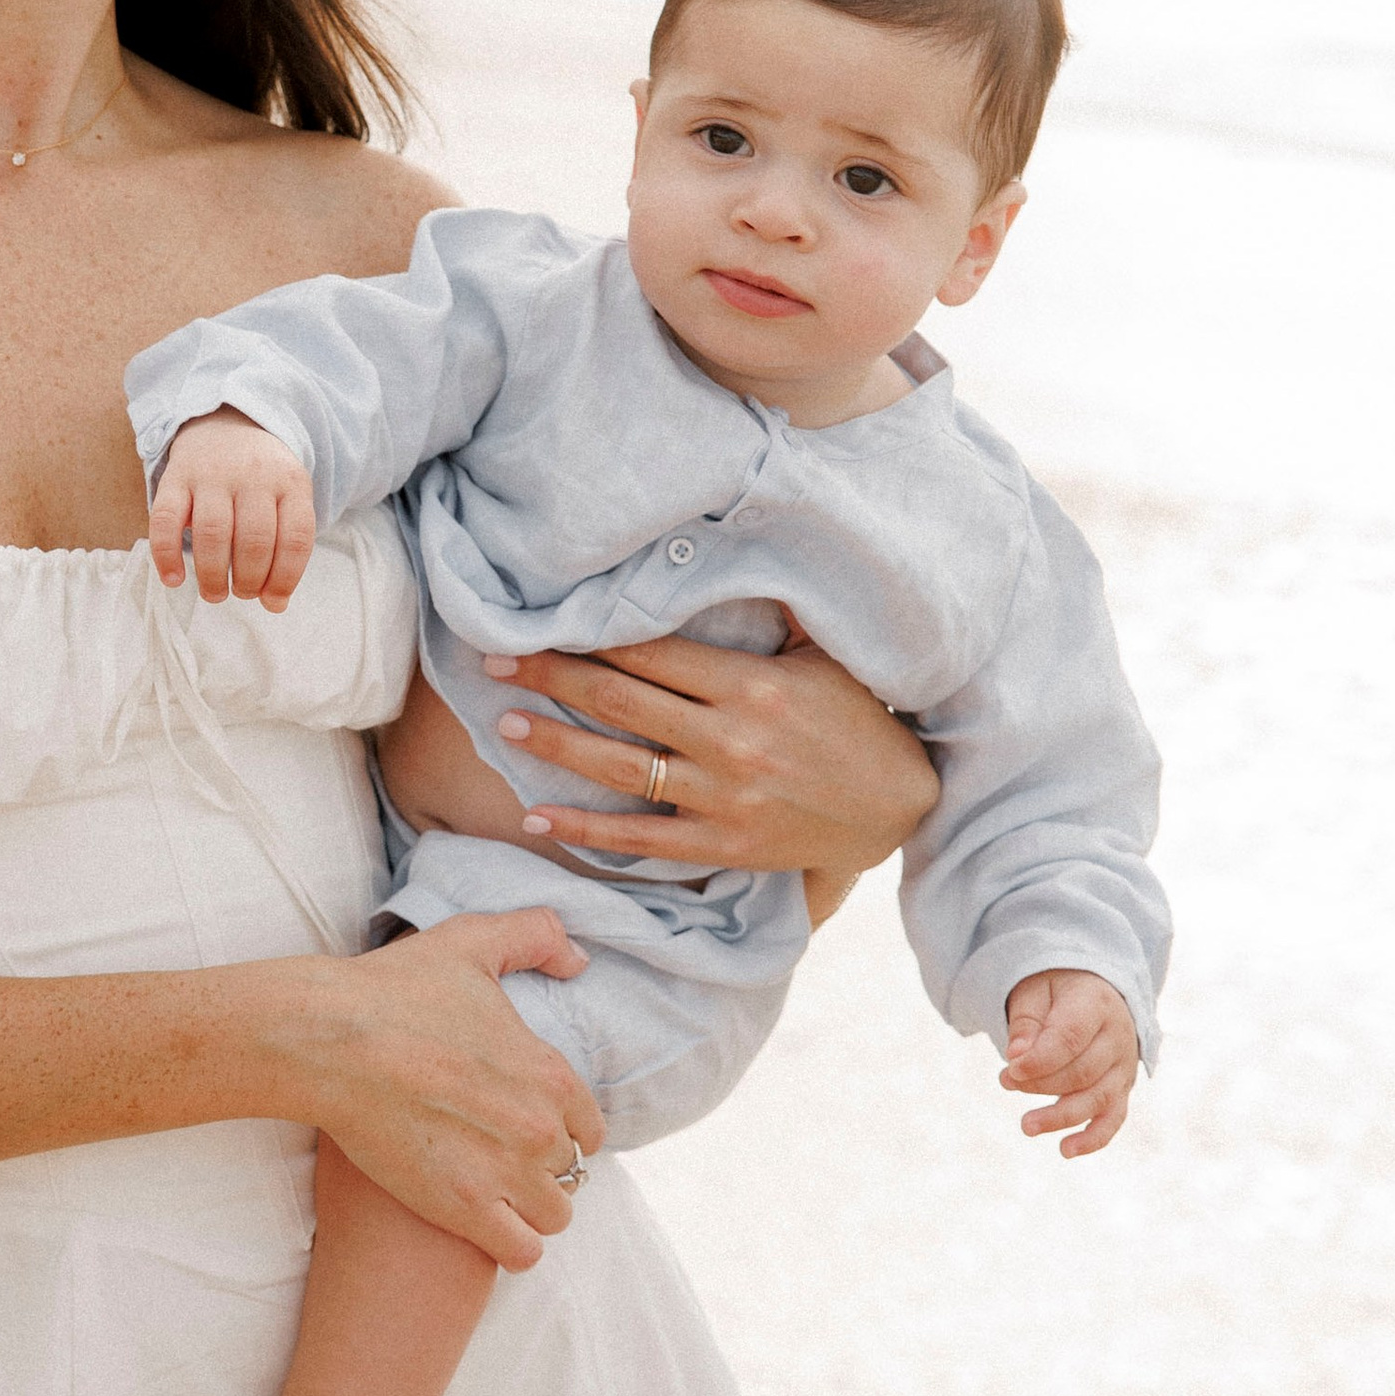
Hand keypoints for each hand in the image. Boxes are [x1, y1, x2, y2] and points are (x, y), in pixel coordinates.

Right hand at [150, 411, 316, 609]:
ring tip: (215, 593)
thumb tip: (275, 605)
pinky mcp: (175, 478)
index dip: (286, 578)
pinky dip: (167, 555)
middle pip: (254, 539)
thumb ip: (286, 550)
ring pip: (213, 532)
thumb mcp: (287, 500)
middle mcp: (253, 475)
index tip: (273, 600)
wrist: (225, 424)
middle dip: (249, 580)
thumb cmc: (260, 479)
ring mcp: (212, 474)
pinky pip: (165, 520)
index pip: (296, 538)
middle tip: (243, 593)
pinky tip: (173, 579)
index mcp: (290, 482)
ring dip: (213, 575)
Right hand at [282, 912, 603, 1271]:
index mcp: (550, 1072)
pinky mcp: (465, 1209)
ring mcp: (505, 1172)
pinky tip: (484, 1226)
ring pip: (554, 1216)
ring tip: (492, 1196)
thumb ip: (535, 937)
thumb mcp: (470, 941)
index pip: (590, 1126)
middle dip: (539, 1167)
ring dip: (528, 1208)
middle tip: (497, 1158)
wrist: (328, 1041)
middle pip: (570, 1171)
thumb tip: (579, 960)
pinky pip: (523, 1252)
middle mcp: (539, 1127)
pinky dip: (511, 1245)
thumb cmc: (391, 989)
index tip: (525, 1127)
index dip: (561, 1129)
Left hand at [483, 618, 937, 884]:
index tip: (538, 621)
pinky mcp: (723, 844)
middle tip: (494, 661)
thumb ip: (773, 613)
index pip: (651, 652)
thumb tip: (727, 552)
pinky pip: (640, 838)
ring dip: (556, 746)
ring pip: (619, 767)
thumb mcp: (824, 656)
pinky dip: (585, 831)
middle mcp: (730, 739)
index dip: (589, 635)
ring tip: (507, 725)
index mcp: (750, 684)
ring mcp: (723, 796)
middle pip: (620, 701)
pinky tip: (539, 819)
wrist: (900, 807)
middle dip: (552, 677)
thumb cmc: (858, 720)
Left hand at [999, 969, 1139, 1155]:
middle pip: (1082, 1072)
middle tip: (1005, 1081)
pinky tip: (1066, 1151)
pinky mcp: (1122, 1089)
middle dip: (1040, 1084)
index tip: (1010, 1069)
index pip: (1070, 1038)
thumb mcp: (1035, 991)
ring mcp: (1124, 1067)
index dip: (1039, 1059)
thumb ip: (1026, 1022)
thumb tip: (1016, 1056)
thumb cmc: (1056, 991)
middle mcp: (1118, 1037)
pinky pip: (1114, 1119)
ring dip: (1060, 1116)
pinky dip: (1093, 1138)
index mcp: (1096, 1004)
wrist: (1093, 992)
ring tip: (1026, 1126)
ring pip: (1097, 1099)